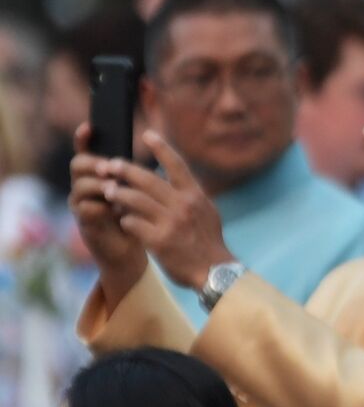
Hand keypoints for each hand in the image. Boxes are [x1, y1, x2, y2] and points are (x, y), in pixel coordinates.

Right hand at [69, 123, 147, 305]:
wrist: (137, 251)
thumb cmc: (143, 218)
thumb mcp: (146, 193)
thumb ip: (143, 175)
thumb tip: (157, 148)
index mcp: (101, 175)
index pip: (87, 151)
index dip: (84, 138)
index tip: (90, 126)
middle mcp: (87, 186)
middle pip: (79, 164)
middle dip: (94, 163)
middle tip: (110, 168)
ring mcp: (83, 204)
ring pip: (80, 186)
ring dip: (98, 184)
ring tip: (114, 188)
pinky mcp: (86, 223)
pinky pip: (85, 209)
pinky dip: (99, 207)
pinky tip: (112, 209)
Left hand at [98, 130, 236, 290]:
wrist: (213, 271)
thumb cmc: (208, 242)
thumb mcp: (207, 213)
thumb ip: (190, 196)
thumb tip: (175, 178)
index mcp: (195, 196)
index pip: (176, 165)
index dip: (161, 148)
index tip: (147, 134)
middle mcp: (183, 206)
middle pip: (147, 179)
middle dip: (124, 170)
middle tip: (108, 165)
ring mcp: (170, 223)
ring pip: (134, 200)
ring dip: (118, 194)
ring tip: (108, 191)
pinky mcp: (158, 241)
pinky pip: (132, 223)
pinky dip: (123, 219)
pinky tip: (120, 220)